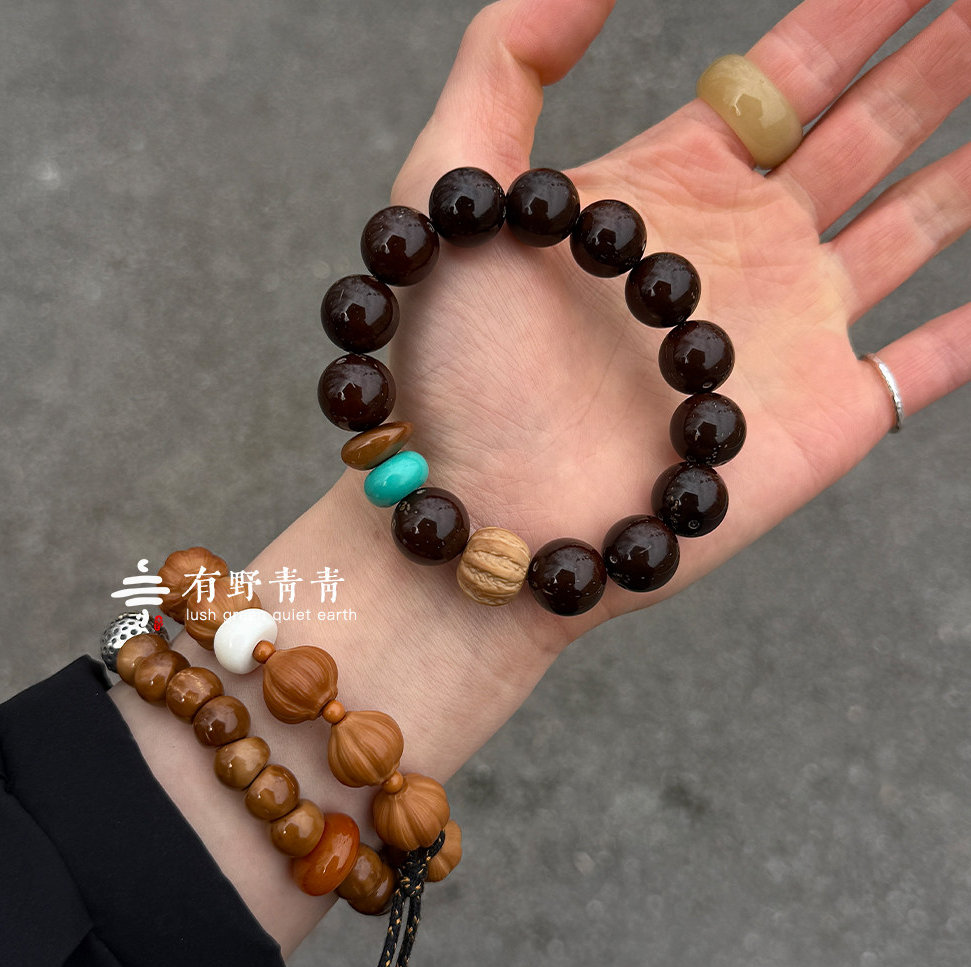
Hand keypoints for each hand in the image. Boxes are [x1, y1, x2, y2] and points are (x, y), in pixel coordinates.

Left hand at [383, 0, 970, 645]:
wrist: (486, 511)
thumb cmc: (457, 365)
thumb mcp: (450, 186)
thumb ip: (505, 62)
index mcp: (671, 185)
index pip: (786, 73)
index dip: (856, 7)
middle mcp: (745, 247)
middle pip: (871, 126)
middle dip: (937, 56)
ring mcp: (793, 330)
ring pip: (920, 220)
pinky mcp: (828, 415)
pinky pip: (926, 361)